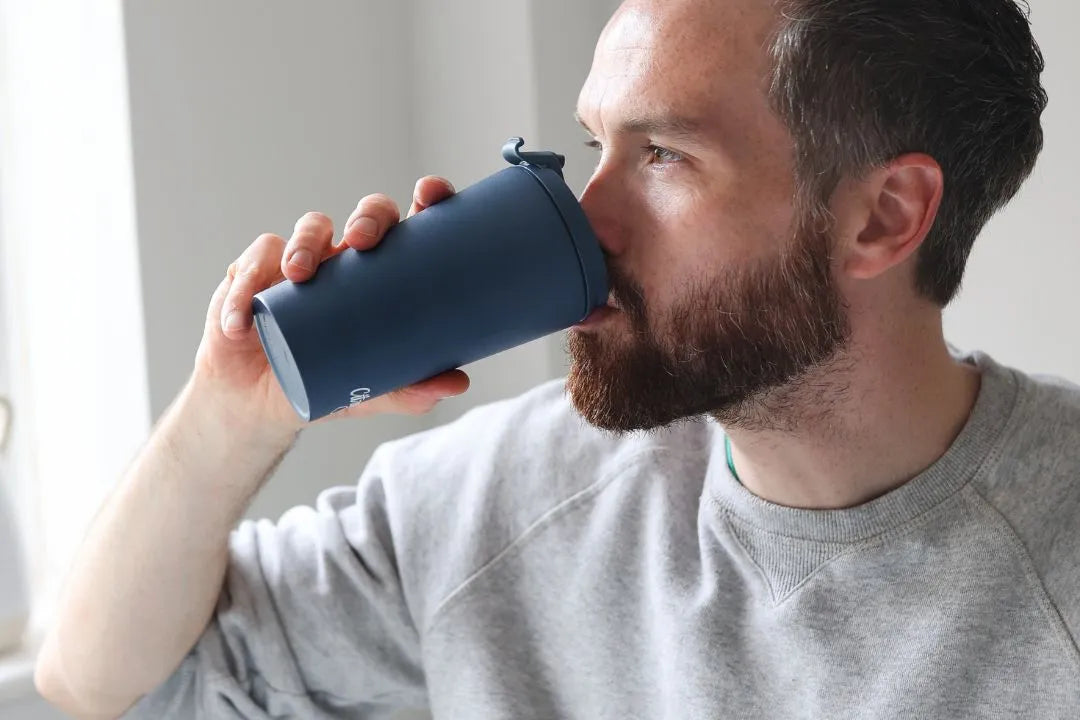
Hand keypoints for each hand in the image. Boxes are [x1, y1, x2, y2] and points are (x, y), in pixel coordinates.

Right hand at [190, 176, 469, 435]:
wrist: (259, 404)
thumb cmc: (320, 382)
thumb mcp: (367, 394)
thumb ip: (409, 390)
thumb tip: (458, 383)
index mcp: (382, 278)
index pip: (411, 230)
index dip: (425, 201)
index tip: (431, 193)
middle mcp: (346, 261)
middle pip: (365, 216)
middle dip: (367, 217)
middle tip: (362, 240)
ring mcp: (300, 263)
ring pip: (309, 229)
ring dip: (305, 245)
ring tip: (299, 274)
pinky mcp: (253, 274)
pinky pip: (251, 267)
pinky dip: (245, 292)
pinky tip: (243, 323)